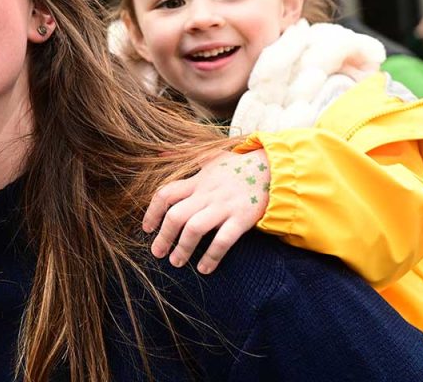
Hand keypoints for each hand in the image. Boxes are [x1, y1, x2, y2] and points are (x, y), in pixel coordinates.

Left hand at [143, 149, 270, 273]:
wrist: (274, 169)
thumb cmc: (239, 166)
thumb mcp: (211, 155)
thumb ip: (185, 155)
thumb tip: (159, 154)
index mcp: (198, 180)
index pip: (166, 194)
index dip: (152, 212)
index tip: (147, 228)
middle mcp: (207, 193)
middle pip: (176, 215)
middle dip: (164, 236)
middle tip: (157, 253)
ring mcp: (225, 206)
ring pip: (195, 228)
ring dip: (183, 248)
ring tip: (176, 262)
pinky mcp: (243, 218)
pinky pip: (223, 240)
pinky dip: (212, 256)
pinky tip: (205, 268)